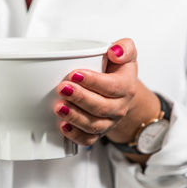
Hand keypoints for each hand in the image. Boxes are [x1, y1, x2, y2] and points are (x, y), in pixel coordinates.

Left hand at [54, 38, 159, 162]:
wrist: (120, 91)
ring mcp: (108, 122)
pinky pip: (88, 139)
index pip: (112, 86)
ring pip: (94, 125)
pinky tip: (63, 126)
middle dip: (80, 98)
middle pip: (102, 107)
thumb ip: (125, 47)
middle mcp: (119, 107)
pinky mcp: (97, 132)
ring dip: (75, 117)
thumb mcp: (126, 54)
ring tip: (59, 107)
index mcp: (126, 87)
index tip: (75, 74)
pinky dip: (75, 136)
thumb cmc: (117, 71)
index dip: (93, 81)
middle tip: (63, 88)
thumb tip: (115, 51)